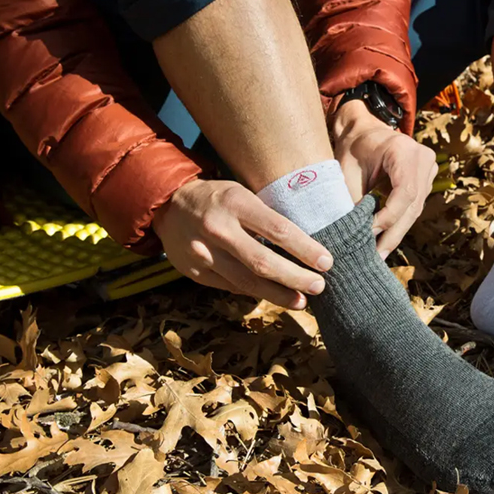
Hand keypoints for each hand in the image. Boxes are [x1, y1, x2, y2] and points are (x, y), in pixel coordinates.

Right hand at [152, 179, 332, 308]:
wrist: (168, 204)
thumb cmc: (218, 197)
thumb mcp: (242, 192)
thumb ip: (266, 216)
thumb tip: (306, 242)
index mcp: (235, 202)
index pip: (278, 230)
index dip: (305, 249)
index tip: (326, 262)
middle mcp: (218, 229)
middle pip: (263, 262)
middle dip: (295, 277)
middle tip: (319, 286)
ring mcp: (203, 253)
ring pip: (246, 282)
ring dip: (278, 294)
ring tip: (301, 301)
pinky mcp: (195, 272)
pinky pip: (231, 287)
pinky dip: (255, 292)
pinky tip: (273, 295)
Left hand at [332, 100, 437, 258]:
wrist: (363, 130)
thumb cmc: (353, 147)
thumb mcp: (347, 170)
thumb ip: (353, 199)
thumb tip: (353, 233)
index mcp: (405, 151)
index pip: (404, 193)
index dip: (388, 217)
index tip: (368, 233)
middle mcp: (424, 160)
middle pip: (412, 206)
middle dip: (393, 234)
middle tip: (376, 258)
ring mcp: (428, 171)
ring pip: (414, 210)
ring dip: (396, 233)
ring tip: (379, 255)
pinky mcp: (425, 181)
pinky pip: (413, 207)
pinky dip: (398, 224)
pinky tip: (385, 242)